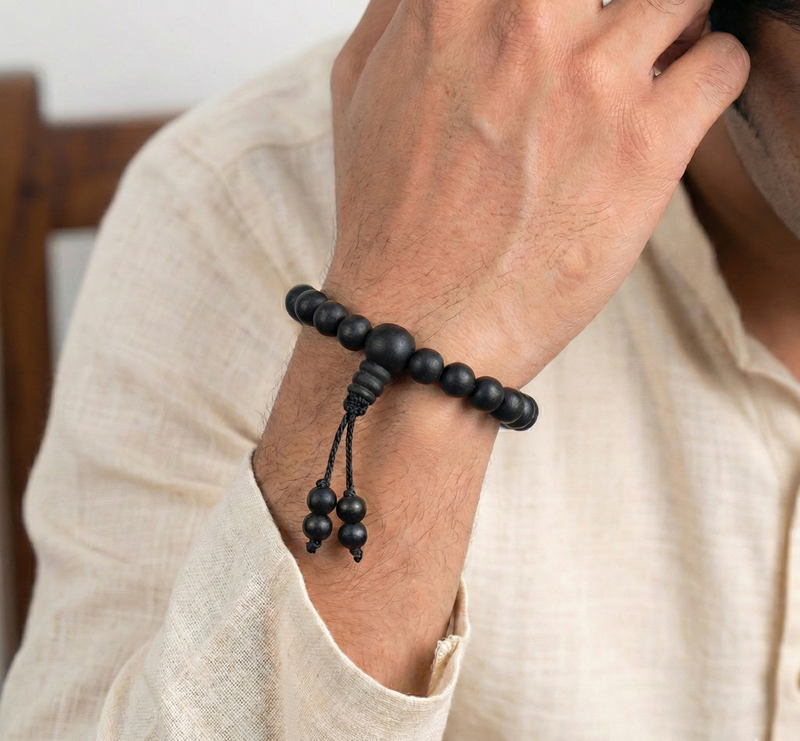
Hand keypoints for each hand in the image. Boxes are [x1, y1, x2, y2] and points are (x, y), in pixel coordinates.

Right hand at [324, 0, 748, 385]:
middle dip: (614, 4)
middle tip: (610, 34)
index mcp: (454, 0)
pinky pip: (723, 64)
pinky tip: (675, 109)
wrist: (419, 321)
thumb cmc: (388, 219)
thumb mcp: (359, 89)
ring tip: (651, 65)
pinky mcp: (648, 143)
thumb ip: (401, 10)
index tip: (567, 14)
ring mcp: (594, 79)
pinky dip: (711, 76)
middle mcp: (528, 22)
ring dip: (675, 26)